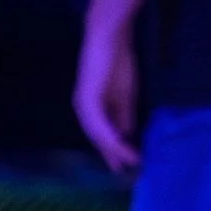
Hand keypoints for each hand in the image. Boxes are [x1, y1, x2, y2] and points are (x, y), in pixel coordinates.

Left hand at [74, 13, 139, 173]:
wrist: (110, 37)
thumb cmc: (117, 61)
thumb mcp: (125, 94)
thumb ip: (124, 114)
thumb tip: (126, 134)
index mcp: (93, 109)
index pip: (102, 135)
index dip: (114, 151)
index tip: (125, 166)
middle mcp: (84, 110)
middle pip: (98, 138)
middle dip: (111, 155)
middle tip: (124, 173)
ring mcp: (83, 104)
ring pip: (97, 133)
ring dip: (112, 148)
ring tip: (127, 161)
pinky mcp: (86, 97)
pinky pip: (97, 121)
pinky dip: (107, 133)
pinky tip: (118, 144)